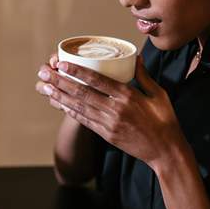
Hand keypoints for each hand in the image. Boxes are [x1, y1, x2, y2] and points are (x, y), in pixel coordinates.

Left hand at [35, 55, 188, 170]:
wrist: (165, 151)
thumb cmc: (165, 121)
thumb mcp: (159, 94)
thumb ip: (144, 76)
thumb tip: (136, 57)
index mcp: (128, 96)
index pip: (97, 80)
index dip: (78, 72)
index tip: (63, 64)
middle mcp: (115, 109)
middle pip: (82, 93)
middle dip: (61, 82)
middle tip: (45, 73)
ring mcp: (109, 123)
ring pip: (79, 107)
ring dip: (60, 96)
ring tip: (46, 87)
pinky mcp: (106, 134)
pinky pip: (84, 120)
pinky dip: (71, 112)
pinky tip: (60, 104)